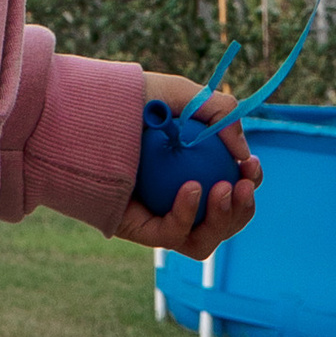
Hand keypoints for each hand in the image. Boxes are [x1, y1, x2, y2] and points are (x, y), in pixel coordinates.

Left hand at [114, 72, 259, 257]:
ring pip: (204, 240)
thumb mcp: (180, 96)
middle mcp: (180, 199)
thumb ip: (218, 113)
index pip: (232, 191)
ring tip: (223, 189)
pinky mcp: (140, 229)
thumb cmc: (131, 99)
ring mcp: (160, 217)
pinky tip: (193, 189)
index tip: (250, 166)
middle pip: (224, 222)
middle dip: (242, 209)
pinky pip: (172, 235)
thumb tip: (244, 154)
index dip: (248, 183)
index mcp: (194, 172)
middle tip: (241, 185)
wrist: (85, 108)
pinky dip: (186, 214)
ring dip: (222, 219)